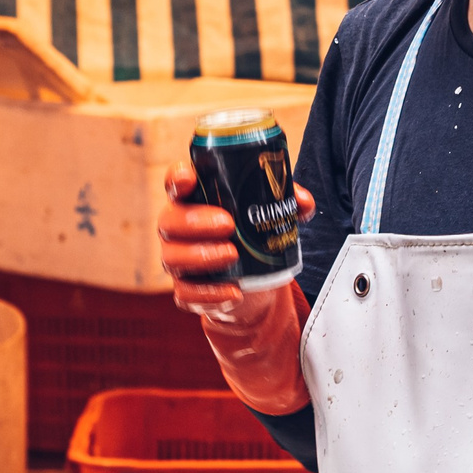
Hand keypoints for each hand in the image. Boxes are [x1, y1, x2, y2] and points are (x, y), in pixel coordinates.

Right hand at [161, 160, 315, 415]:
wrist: (252, 281)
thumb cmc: (252, 234)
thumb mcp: (270, 213)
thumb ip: (286, 201)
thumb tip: (302, 203)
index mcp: (194, 199)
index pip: (175, 183)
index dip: (177, 178)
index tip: (189, 179)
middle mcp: (177, 227)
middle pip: (170, 221)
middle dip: (195, 222)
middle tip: (228, 225)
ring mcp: (177, 259)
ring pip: (172, 257)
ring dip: (200, 256)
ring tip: (232, 255)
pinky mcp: (185, 289)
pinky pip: (186, 294)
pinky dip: (210, 294)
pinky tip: (234, 293)